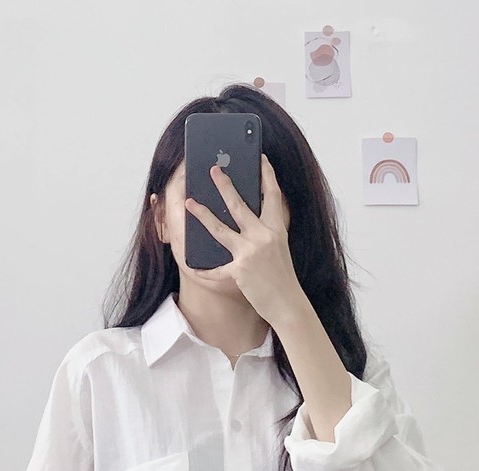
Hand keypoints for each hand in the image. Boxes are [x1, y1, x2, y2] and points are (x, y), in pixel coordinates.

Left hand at [184, 154, 304, 326]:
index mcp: (277, 229)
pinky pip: (216, 269)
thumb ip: (266, 231)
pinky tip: (193, 267)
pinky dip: (204, 270)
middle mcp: (264, 237)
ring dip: (202, 214)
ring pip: (220, 229)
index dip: (267, 175)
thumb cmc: (283, 277)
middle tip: (213, 170)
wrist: (289, 304)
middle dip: (224, 185)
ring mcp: (251, 253)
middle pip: (239, 205)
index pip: (272, 195)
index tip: (260, 158)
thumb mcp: (280, 248)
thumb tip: (246, 217)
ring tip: (189, 203)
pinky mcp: (240, 271)